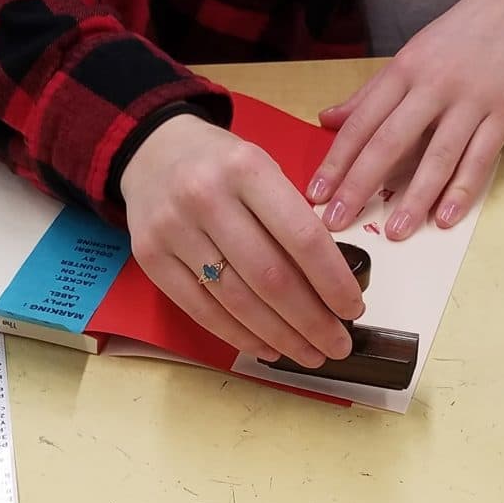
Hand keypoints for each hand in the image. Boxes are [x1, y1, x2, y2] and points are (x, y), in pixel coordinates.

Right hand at [120, 114, 365, 366]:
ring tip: (309, 353)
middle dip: (311, 321)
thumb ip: (292, 215)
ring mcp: (173, 229)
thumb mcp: (263, 167)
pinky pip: (201, 309)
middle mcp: (207, 197)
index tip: (353, 308)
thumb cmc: (222, 163)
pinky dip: (238, 335)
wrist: (151, 149)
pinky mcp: (150, 256)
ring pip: (236, 300)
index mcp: (247, 168)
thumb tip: (330, 284)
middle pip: (270, 277)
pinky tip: (266, 347)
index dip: (333, 281)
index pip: (302, 237)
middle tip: (338, 345)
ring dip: (279, 336)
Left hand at [307, 0, 503, 238]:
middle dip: (360, 185)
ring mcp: (470, 102)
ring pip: (437, 156)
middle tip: (338, 221)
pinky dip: (462, 191)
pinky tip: (444, 219)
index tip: (315, 194)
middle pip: (390, 142)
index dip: (336, 161)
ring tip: (393, 232)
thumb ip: (368, 95)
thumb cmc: (455, 41)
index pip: (361, 123)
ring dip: (414, 198)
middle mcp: (432, 87)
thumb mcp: (408, 58)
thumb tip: (326, 120)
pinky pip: (481, 159)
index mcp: (402, 72)